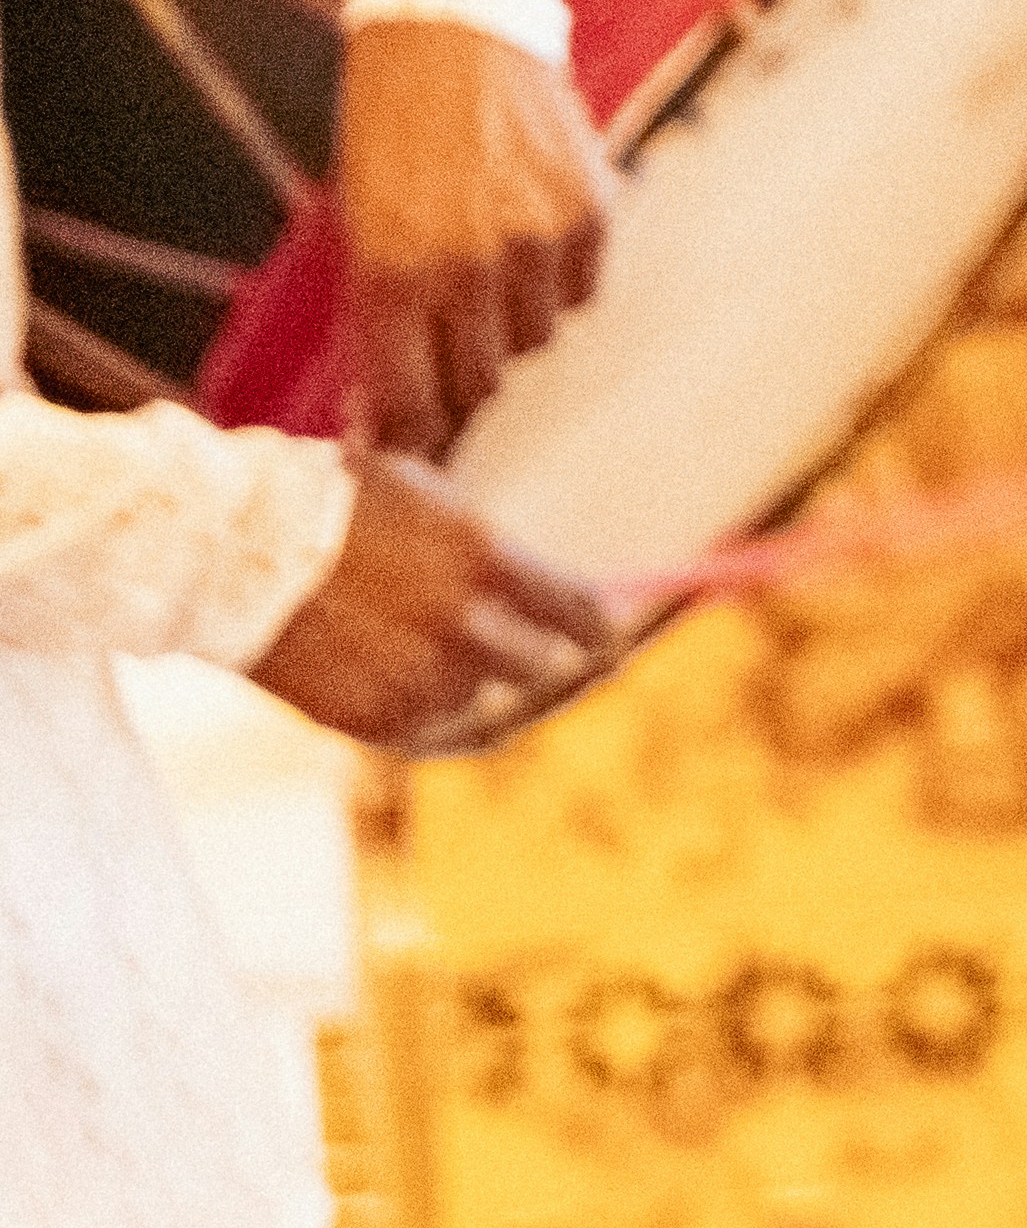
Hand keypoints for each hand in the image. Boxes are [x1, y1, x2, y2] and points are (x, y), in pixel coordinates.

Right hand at [244, 448, 616, 745]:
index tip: (604, 643)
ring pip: (477, 700)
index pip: (578, 614)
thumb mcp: (425, 497)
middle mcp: (460, 626)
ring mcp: (413, 677)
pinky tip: (407, 688)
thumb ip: (489, 546)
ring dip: (468, 683)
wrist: (221, 550)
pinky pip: (425, 731)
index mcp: (484, 560)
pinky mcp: (368, 718)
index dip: (597, 632)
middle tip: (539, 661)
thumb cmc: (326, 505)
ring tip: (434, 656)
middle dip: (537, 661)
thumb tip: (554, 583)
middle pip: (539, 667)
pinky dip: (424, 713)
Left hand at [328, 18, 608, 454]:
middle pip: (481, 382)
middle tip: (452, 357)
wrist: (453, 31)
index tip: (418, 454)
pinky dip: (559, 278)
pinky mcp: (591, 216)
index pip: (412, 405)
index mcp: (389, 276)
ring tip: (491, 266)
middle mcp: (465, 270)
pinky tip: (531, 233)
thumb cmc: (392, 128)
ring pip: (538, 339)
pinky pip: (583, 291)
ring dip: (513, 322)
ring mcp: (535, 244)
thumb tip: (397, 405)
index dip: (416, 440)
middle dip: (462, 381)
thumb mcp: (361, 222)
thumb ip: (384, 314)